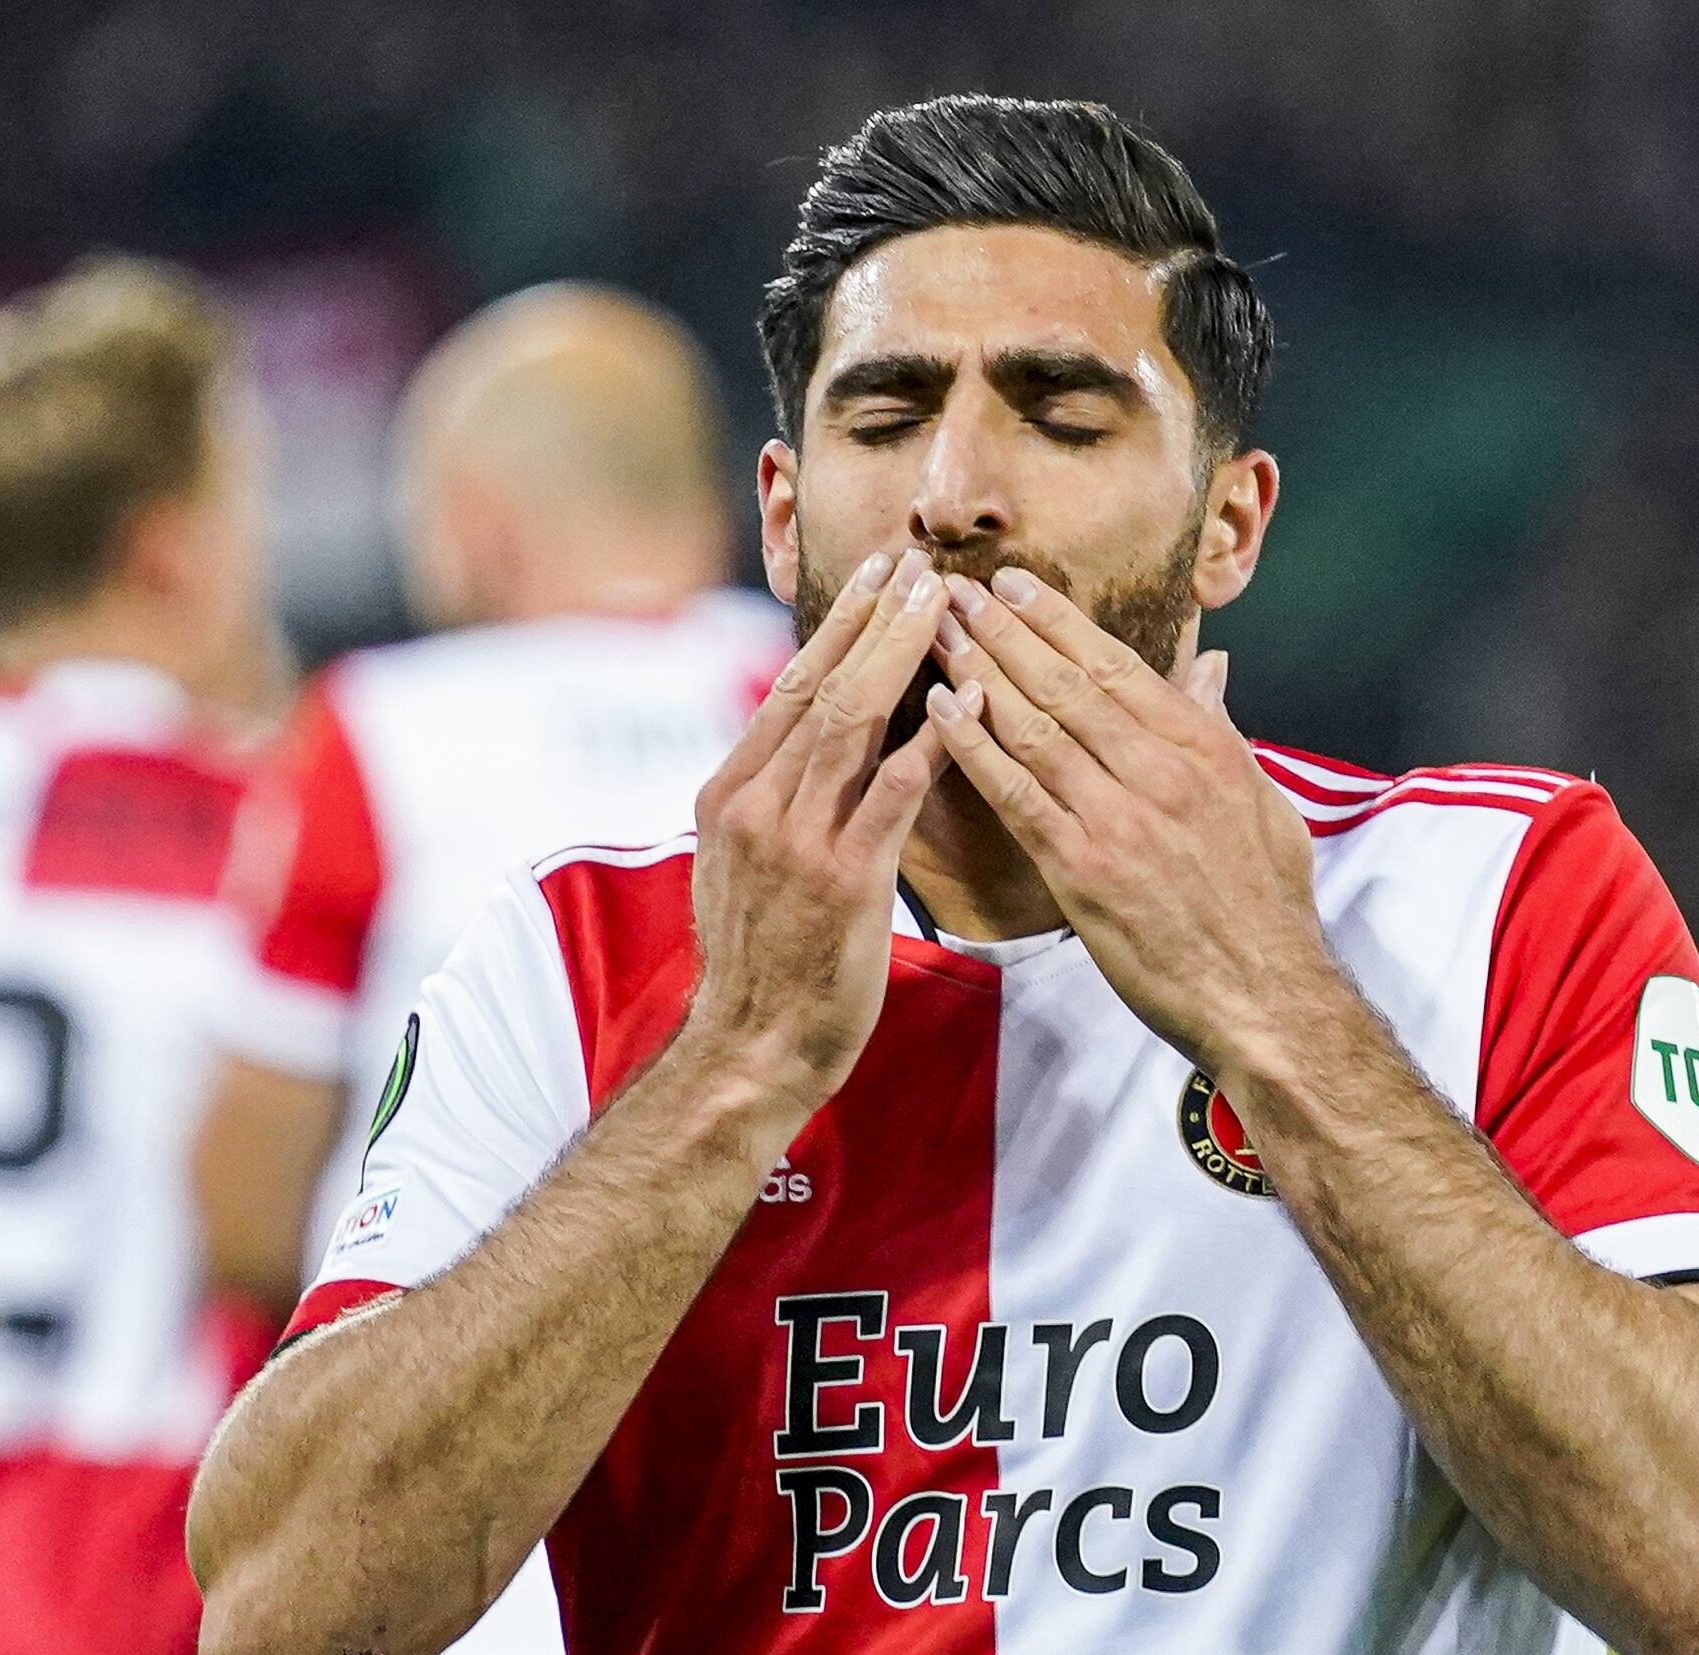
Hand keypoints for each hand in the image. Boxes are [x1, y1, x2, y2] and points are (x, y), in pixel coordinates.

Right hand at [674, 548, 954, 1115]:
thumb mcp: (743, 865)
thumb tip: (817, 743)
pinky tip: (968, 701)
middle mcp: (755, 803)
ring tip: (942, 602)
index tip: (877, 572)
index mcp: (729, 793)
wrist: (750, 1048)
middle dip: (871, 617)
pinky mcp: (842, 880)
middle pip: (818, 686)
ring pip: (850, 722)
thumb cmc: (761, 964)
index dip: (836, 624)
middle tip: (919, 562)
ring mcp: (794, 839)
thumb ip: (775, 801)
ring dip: (900, 654)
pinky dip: (932, 742)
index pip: (788, 687)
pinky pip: (891, 793)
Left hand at [924, 569, 1335, 1076]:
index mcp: (1201, 747)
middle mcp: (1158, 769)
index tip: (1012, 583)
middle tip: (951, 588)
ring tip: (932, 632)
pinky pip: (1014, 793)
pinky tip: (938, 710)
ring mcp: (1117, 817)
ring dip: (976, 672)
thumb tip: (1212, 668)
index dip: (1056, 619)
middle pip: (1064, 682)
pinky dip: (972, 746)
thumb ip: (1223, 730)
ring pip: (1032, 725)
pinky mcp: (1081, 868)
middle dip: (1002, 629)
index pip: (1115, 664)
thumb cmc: (1265, 905)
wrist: (1264, 993)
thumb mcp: (1262, 801)